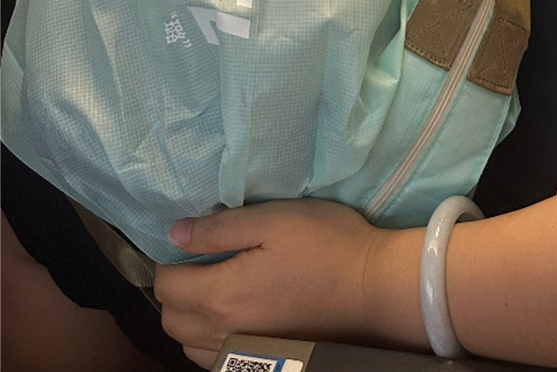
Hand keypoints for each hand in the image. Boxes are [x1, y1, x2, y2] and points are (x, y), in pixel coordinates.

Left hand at [156, 201, 381, 367]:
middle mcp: (222, 332)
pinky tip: (230, 316)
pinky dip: (206, 340)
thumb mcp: (273, 220)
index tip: (186, 242)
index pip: (166, 285)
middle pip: (170, 319)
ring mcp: (241, 352)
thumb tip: (175, 234)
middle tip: (196, 262)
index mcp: (221, 294)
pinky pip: (211, 360)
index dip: (169, 259)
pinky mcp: (260, 361)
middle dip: (174, 290)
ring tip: (211, 288)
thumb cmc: (324, 244)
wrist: (371, 288)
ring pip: (187, 344)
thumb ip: (220, 229)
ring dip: (188, 317)